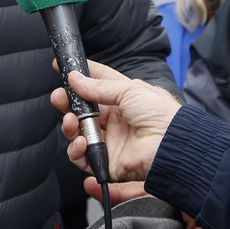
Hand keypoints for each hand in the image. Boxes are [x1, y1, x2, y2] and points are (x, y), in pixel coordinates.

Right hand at [49, 60, 181, 183]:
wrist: (170, 145)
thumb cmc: (159, 114)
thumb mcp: (130, 90)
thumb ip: (99, 86)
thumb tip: (75, 78)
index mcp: (123, 99)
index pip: (96, 83)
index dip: (80, 75)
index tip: (61, 67)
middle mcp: (114, 119)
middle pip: (82, 109)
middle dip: (67, 102)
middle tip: (59, 97)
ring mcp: (109, 140)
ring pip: (78, 132)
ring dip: (69, 125)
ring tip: (70, 121)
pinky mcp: (106, 161)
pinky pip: (83, 157)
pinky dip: (76, 150)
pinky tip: (80, 142)